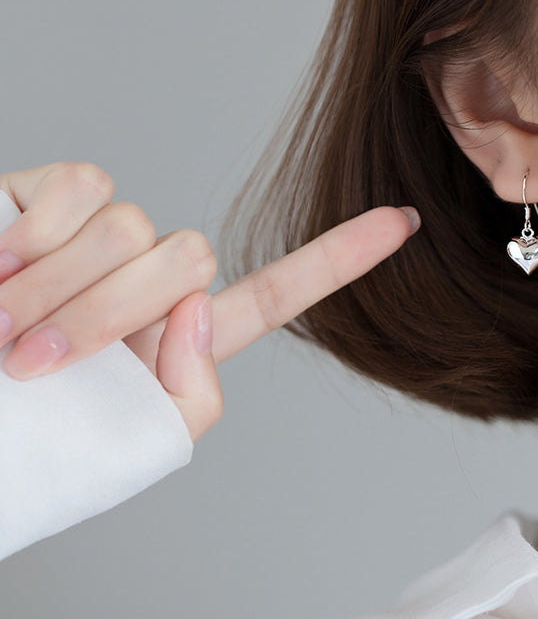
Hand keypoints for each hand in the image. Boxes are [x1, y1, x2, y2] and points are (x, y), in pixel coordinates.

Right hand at [0, 162, 418, 442]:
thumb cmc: (27, 436)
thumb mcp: (125, 442)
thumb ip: (190, 395)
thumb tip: (196, 308)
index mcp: (179, 334)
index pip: (277, 290)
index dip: (340, 259)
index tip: (406, 221)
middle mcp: (149, 276)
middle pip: (189, 257)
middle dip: (106, 315)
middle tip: (28, 362)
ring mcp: (104, 232)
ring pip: (133, 225)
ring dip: (55, 294)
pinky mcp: (51, 193)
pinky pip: (80, 187)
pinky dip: (34, 237)